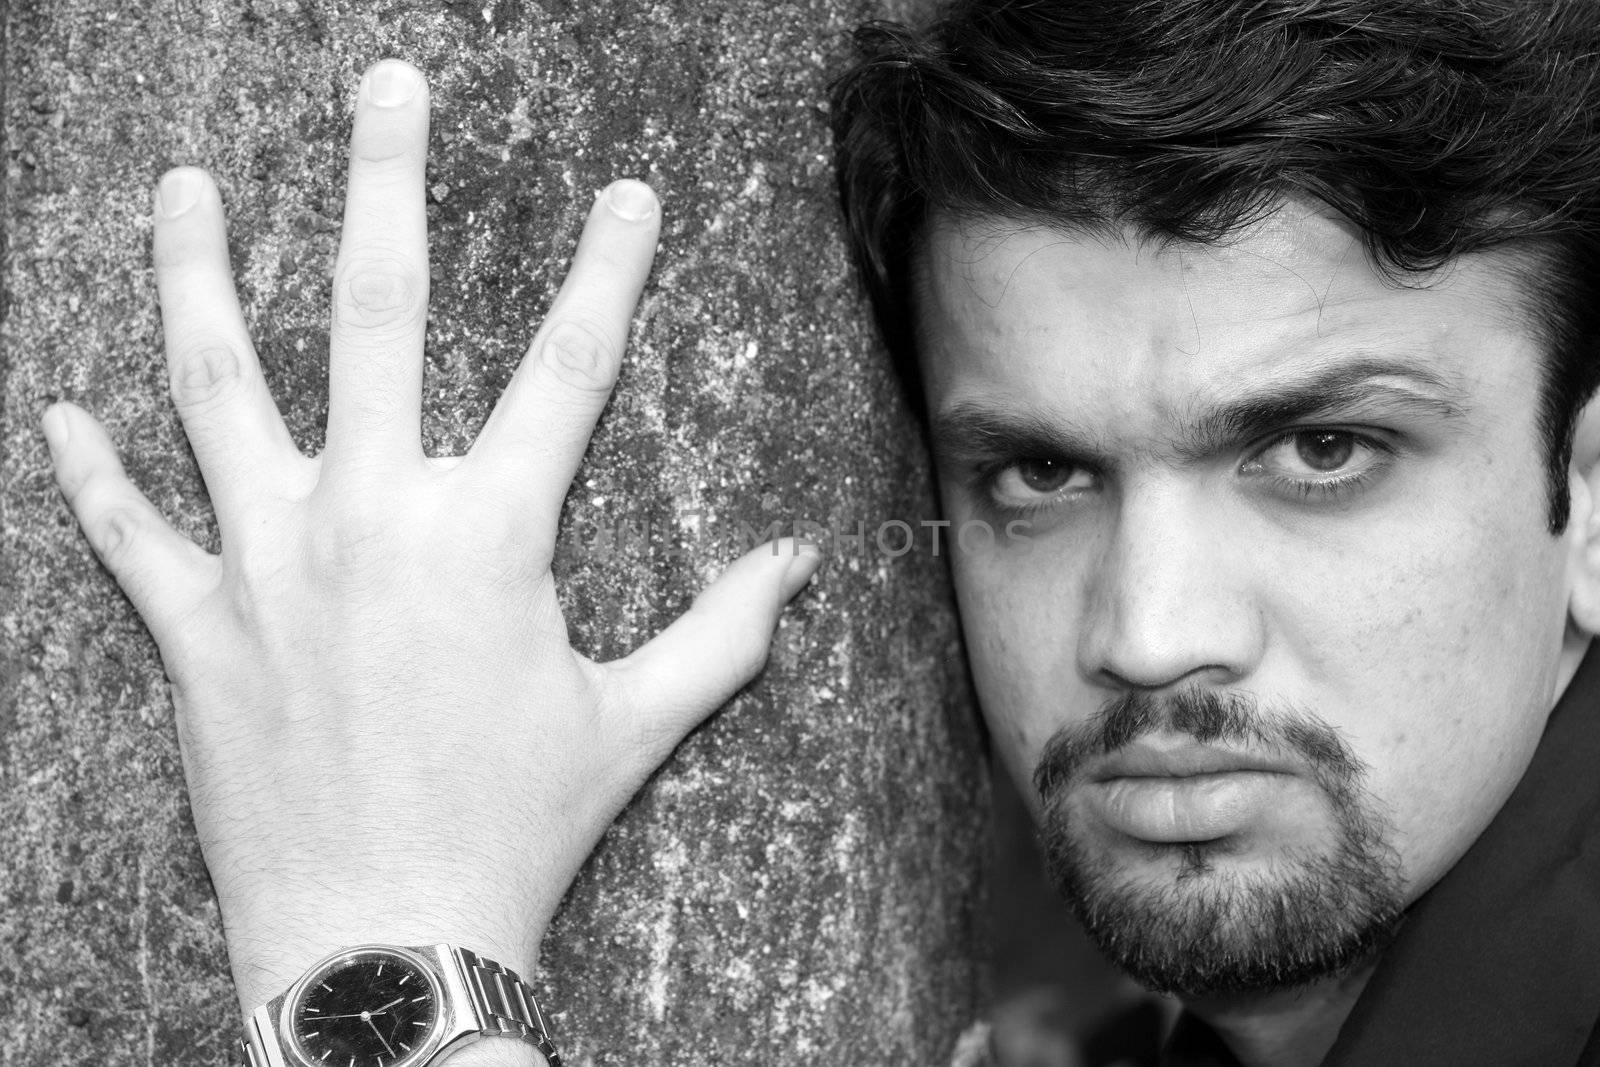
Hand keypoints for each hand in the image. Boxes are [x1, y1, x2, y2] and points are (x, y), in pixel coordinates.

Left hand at [41, 57, 820, 1021]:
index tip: (630, 193)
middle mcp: (370, 520)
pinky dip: (86, 469)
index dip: (609, 269)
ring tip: (186, 186)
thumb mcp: (636, 723)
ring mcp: (266, 565)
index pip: (568, 368)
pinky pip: (125, 531)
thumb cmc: (516, 828)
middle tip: (387, 87)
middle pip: (379, 315)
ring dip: (197, 274)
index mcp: (489, 536)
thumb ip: (725, 630)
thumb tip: (801, 559)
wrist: (384, 946)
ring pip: (216, 385)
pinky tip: (57, 410)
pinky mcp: (192, 629)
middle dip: (388, 183)